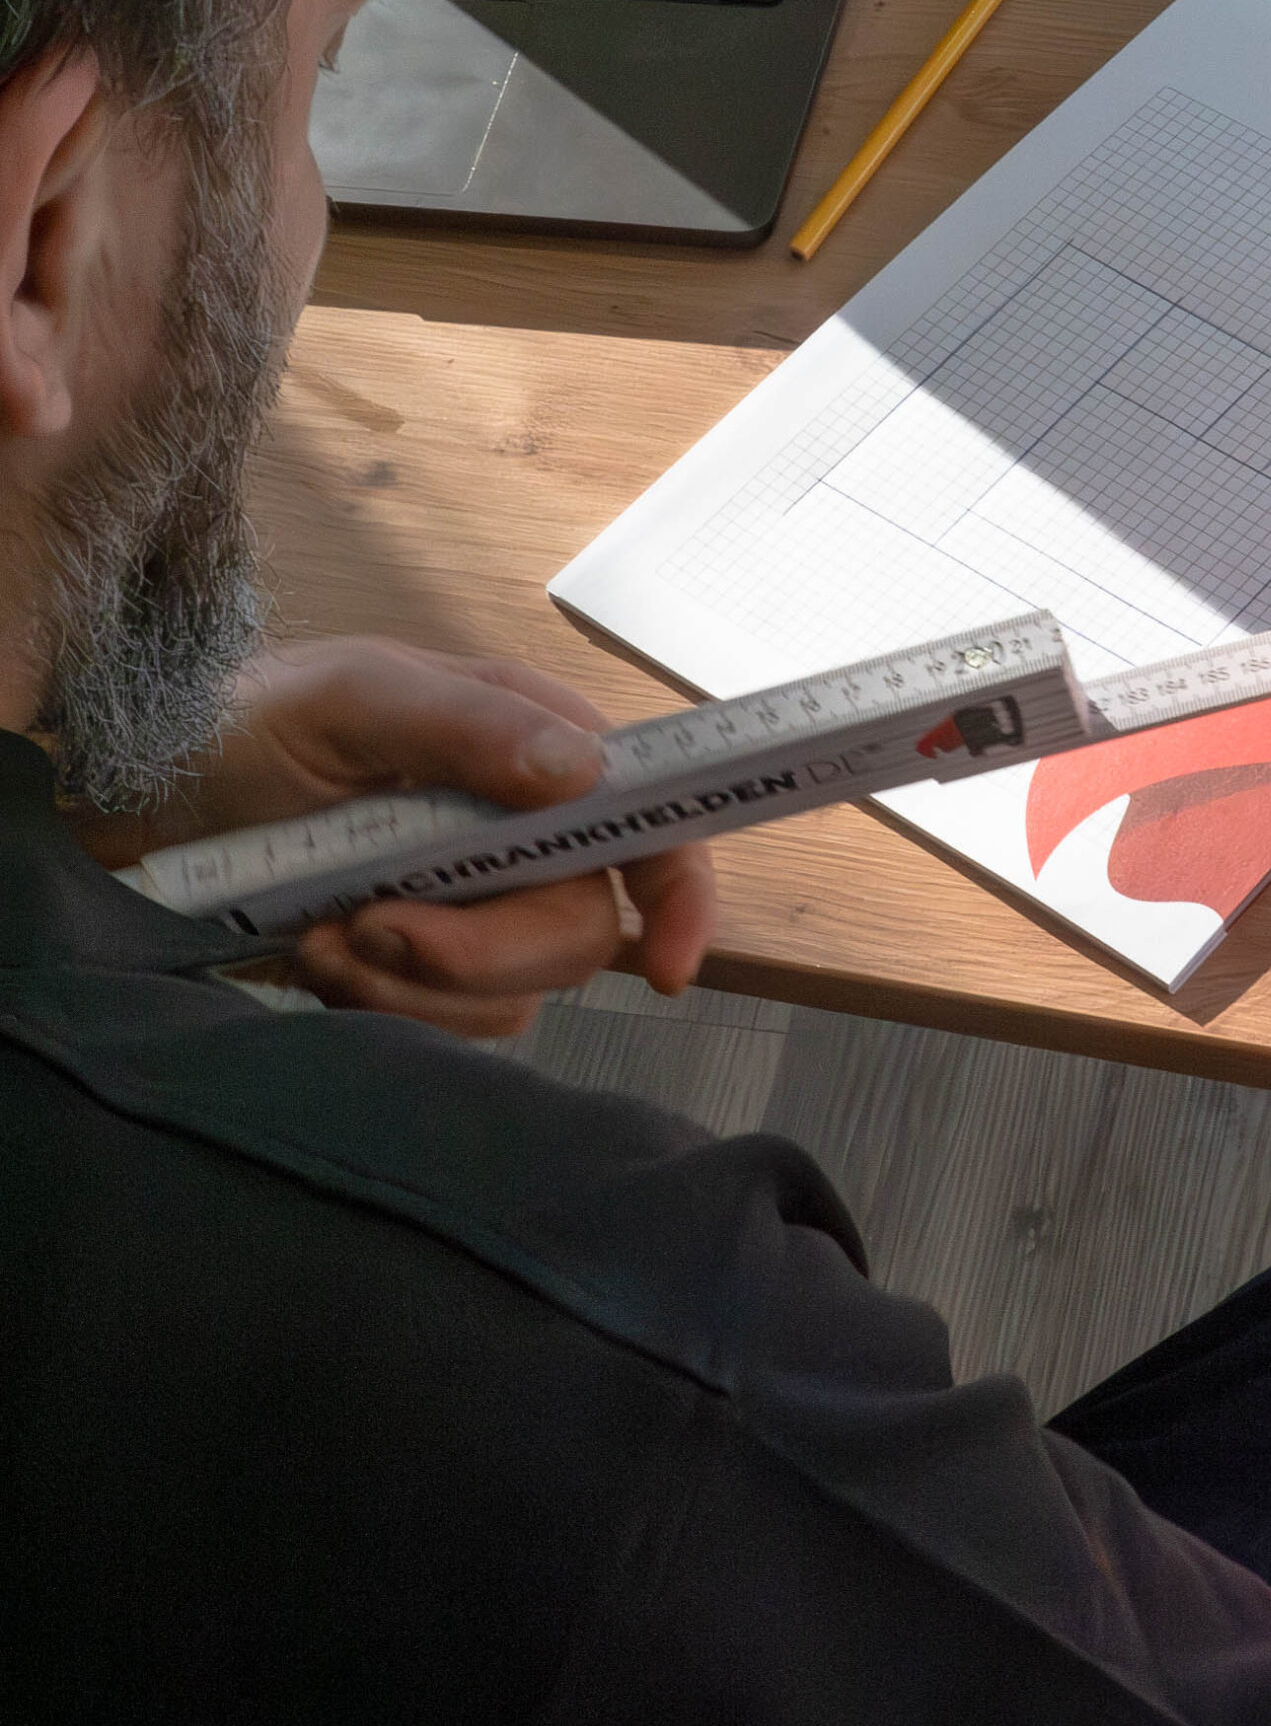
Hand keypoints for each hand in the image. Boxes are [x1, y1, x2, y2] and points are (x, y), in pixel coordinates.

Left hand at [96, 638, 717, 1036]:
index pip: (648, 817)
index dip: (679, 891)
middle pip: (580, 930)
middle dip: (477, 950)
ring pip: (514, 995)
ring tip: (322, 931)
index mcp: (527, 743)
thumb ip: (468, 724)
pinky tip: (315, 953)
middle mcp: (519, 828)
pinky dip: (380, 1003)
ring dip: (410, 981)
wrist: (136, 804)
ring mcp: (473, 904)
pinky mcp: (422, 968)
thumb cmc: (241, 723)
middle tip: (372, 924)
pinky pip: (452, 1027)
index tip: (668, 967)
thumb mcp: (348, 698)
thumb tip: (587, 771)